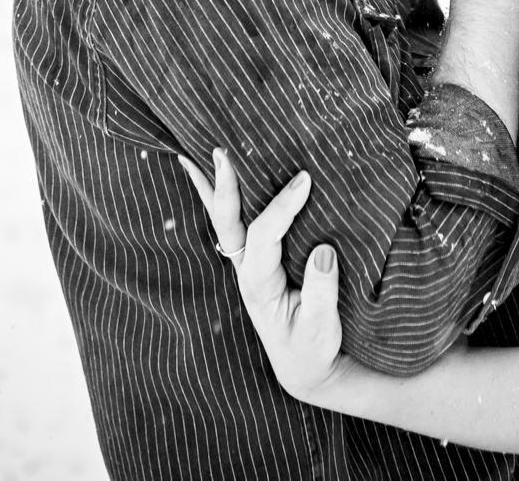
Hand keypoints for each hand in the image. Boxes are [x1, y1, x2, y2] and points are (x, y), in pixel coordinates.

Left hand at [177, 148, 344, 401]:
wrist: (306, 367)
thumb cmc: (314, 347)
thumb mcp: (321, 328)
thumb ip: (322, 292)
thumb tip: (324, 251)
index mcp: (260, 285)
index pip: (264, 236)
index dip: (282, 206)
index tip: (305, 180)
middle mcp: (246, 271)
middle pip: (226, 224)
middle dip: (223, 188)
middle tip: (220, 152)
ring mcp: (248, 265)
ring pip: (223, 221)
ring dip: (211, 188)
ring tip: (194, 153)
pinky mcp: (257, 260)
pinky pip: (235, 225)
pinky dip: (222, 200)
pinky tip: (212, 178)